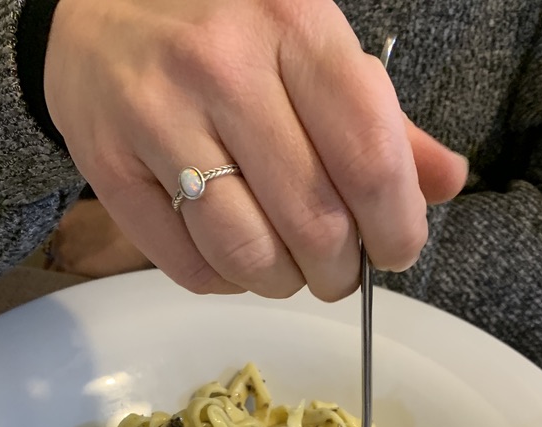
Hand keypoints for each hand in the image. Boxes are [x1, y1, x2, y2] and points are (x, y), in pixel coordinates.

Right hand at [44, 0, 467, 300]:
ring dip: (284, 284)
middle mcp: (222, 67)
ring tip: (288, 269)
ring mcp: (157, 118)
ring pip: (248, 256)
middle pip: (313, 222)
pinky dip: (228, 283)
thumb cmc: (223, 27)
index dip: (396, 228)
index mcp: (292, 24)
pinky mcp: (108, 166)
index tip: (396, 250)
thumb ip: (380, 118)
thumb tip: (446, 184)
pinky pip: (190, 268)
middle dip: (340, 273)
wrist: (95, 2)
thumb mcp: (309, 43)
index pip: (369, 157)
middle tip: (339, 272)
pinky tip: (235, 257)